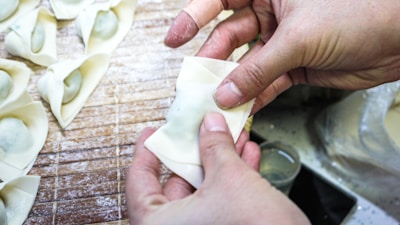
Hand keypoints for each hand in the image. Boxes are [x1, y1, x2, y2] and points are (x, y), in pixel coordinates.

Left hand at [126, 112, 309, 224]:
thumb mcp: (230, 178)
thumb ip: (215, 147)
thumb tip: (210, 126)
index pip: (139, 182)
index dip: (146, 152)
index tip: (152, 135)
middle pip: (176, 184)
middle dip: (197, 152)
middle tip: (202, 131)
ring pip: (203, 192)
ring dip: (220, 162)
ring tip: (232, 139)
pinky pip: (220, 203)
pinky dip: (232, 180)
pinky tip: (246, 159)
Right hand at [165, 0, 399, 112]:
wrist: (398, 39)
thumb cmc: (357, 13)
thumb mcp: (298, 37)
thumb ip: (258, 68)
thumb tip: (226, 92)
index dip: (193, 16)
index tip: (175, 38)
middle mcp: (271, 12)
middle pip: (229, 36)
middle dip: (212, 60)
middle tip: (197, 82)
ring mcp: (281, 41)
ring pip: (246, 64)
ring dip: (232, 84)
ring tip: (215, 101)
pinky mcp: (293, 65)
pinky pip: (265, 81)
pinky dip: (254, 96)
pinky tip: (241, 108)